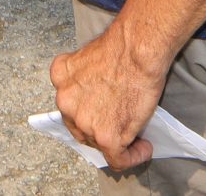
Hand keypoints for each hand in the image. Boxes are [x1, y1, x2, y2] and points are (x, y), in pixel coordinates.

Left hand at [48, 23, 161, 175]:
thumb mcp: (90, 56)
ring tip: (137, 136)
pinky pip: (118, 159)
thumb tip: (100, 94)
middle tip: (121, 124)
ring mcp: (84, 121)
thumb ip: (86, 78)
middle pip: (81, 126)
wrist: (138, 49)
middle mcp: (66, 101)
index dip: (89, 110)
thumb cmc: (124, 46)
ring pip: (99, 144)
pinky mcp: (106, 137)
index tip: (103, 112)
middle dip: (100, 128)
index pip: (70, 103)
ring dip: (117, 142)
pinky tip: (144, 147)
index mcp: (61, 77)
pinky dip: (133, 156)